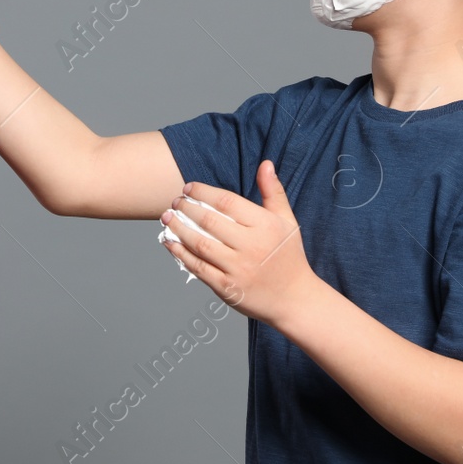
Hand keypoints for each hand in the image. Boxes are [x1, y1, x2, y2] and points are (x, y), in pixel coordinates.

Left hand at [159, 160, 320, 326]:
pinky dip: (180, 253)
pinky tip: (170, 243)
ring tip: (167, 217)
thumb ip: (274, 192)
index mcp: (265, 226)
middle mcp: (250, 246)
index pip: (227, 202)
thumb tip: (265, 164)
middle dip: (186, 208)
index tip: (189, 187)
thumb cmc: (289, 257)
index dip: (203, 192)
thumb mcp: (287, 221)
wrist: (294, 299)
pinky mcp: (226, 288)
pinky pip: (198, 267)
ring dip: (179, 228)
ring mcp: (237, 268)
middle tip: (175, 201)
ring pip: (200, 244)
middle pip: (209, 221)